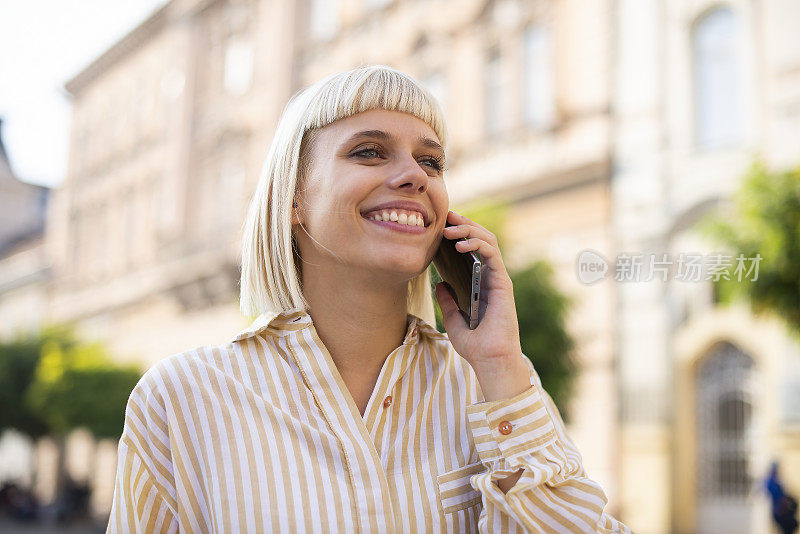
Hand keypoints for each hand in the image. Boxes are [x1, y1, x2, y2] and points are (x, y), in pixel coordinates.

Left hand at [434, 210, 523, 367]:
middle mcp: (491, 277)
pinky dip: (477, 244)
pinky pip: (492, 254)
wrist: (490, 359)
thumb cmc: (475, 345)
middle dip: (464, 224)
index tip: (441, 224)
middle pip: (481, 239)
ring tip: (449, 229)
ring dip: (469, 229)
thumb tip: (439, 284)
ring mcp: (498, 278)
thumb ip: (448, 301)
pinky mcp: (503, 282)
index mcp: (480, 283)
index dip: (459, 233)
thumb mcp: (454, 320)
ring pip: (488, 240)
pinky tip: (460, 245)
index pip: (473, 249)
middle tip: (445, 216)